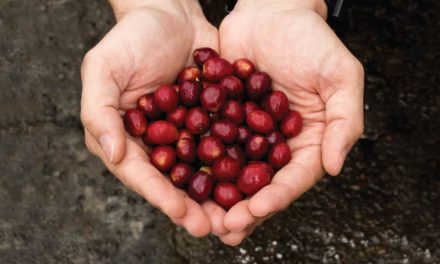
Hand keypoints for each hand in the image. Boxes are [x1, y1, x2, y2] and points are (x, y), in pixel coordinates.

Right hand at [80, 0, 217, 236]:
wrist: (169, 13)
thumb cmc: (130, 37)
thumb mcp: (103, 68)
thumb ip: (99, 111)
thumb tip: (110, 153)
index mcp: (124, 136)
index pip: (141, 173)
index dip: (160, 196)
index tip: (182, 214)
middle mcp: (155, 141)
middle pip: (173, 180)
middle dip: (193, 206)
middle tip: (215, 227)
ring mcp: (184, 132)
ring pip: (201, 170)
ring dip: (218, 194)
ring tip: (237, 215)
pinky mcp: (209, 120)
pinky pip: (222, 144)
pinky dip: (236, 162)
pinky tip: (254, 178)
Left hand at [207, 0, 363, 244]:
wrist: (272, 11)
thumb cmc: (312, 40)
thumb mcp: (341, 75)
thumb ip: (344, 121)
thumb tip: (334, 167)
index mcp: (307, 140)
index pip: (294, 177)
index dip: (276, 196)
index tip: (255, 210)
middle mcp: (276, 143)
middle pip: (261, 183)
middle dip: (244, 207)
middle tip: (224, 227)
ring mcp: (247, 133)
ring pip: (233, 171)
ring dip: (218, 196)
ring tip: (202, 216)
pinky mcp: (223, 118)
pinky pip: (210, 143)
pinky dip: (198, 162)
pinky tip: (182, 178)